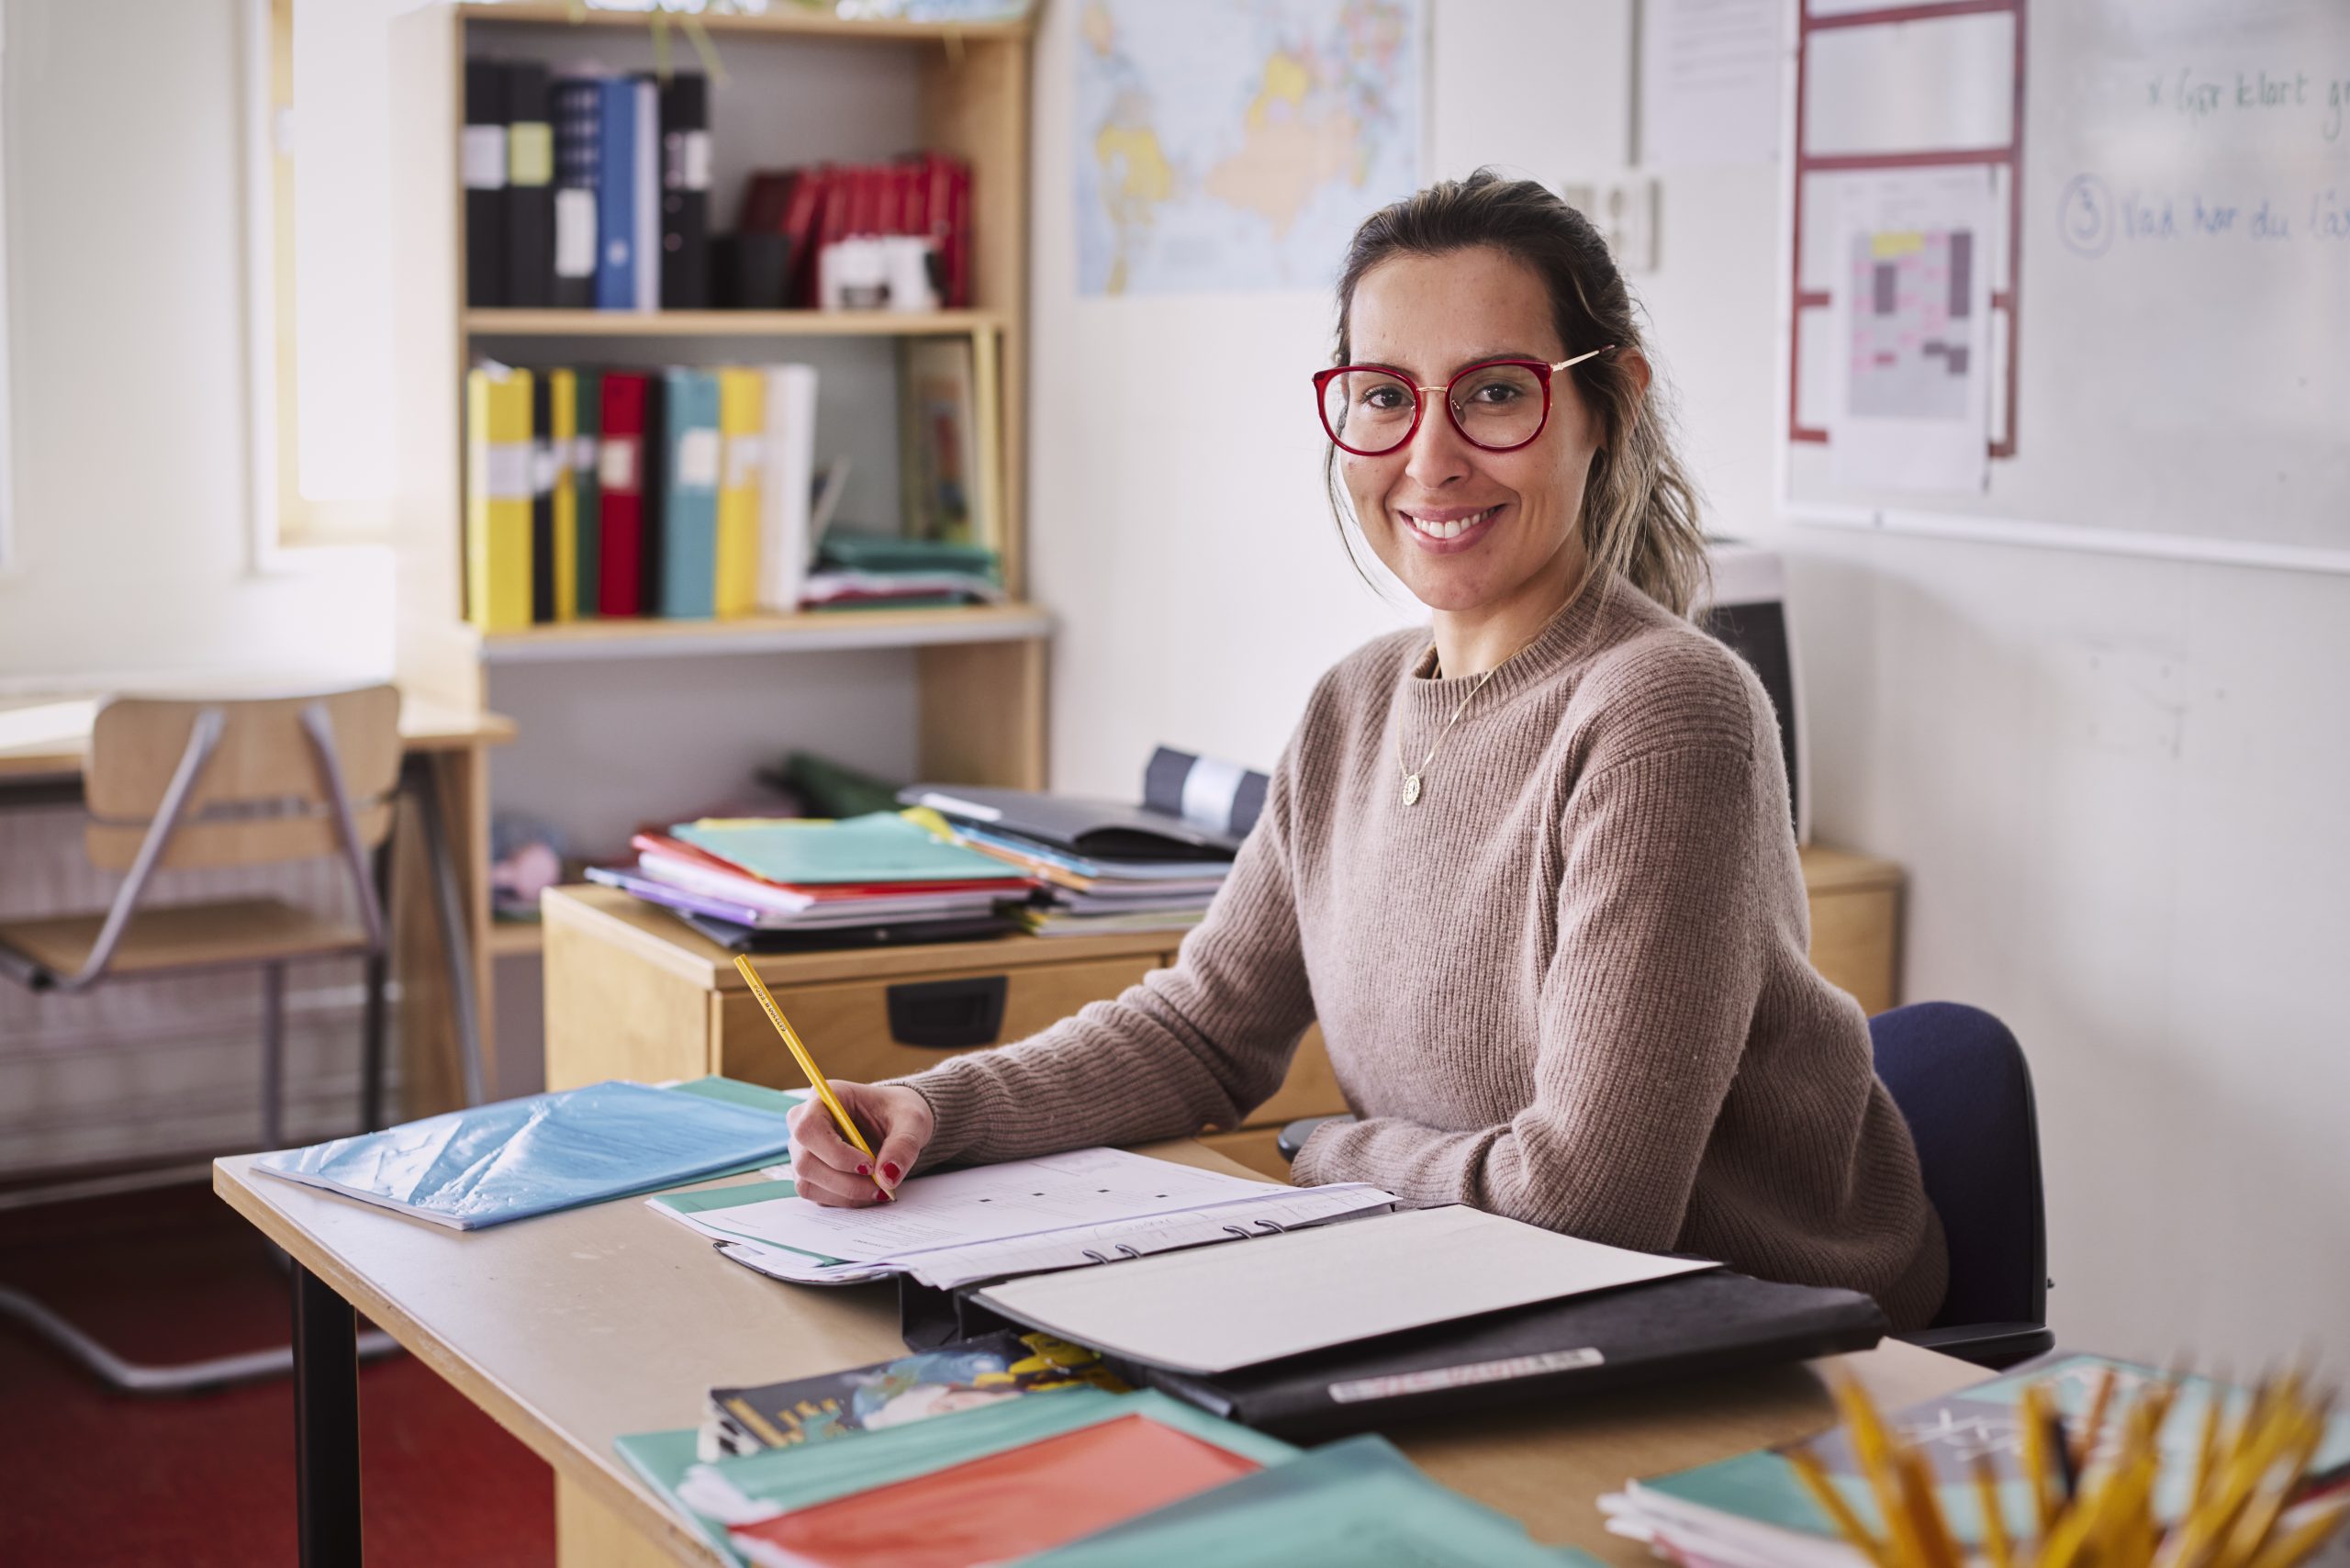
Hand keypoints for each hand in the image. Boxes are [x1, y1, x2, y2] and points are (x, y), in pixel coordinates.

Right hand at [786, 1081, 934, 1206]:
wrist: (896, 1122)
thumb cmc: (898, 1112)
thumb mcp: (912, 1120)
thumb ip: (903, 1144)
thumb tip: (887, 1176)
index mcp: (823, 1098)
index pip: (809, 1129)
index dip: (835, 1153)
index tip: (868, 1165)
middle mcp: (804, 1123)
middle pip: (805, 1162)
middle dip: (845, 1181)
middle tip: (880, 1184)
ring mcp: (803, 1151)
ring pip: (808, 1184)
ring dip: (847, 1194)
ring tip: (879, 1189)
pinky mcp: (810, 1174)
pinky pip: (818, 1196)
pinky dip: (846, 1200)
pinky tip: (868, 1191)